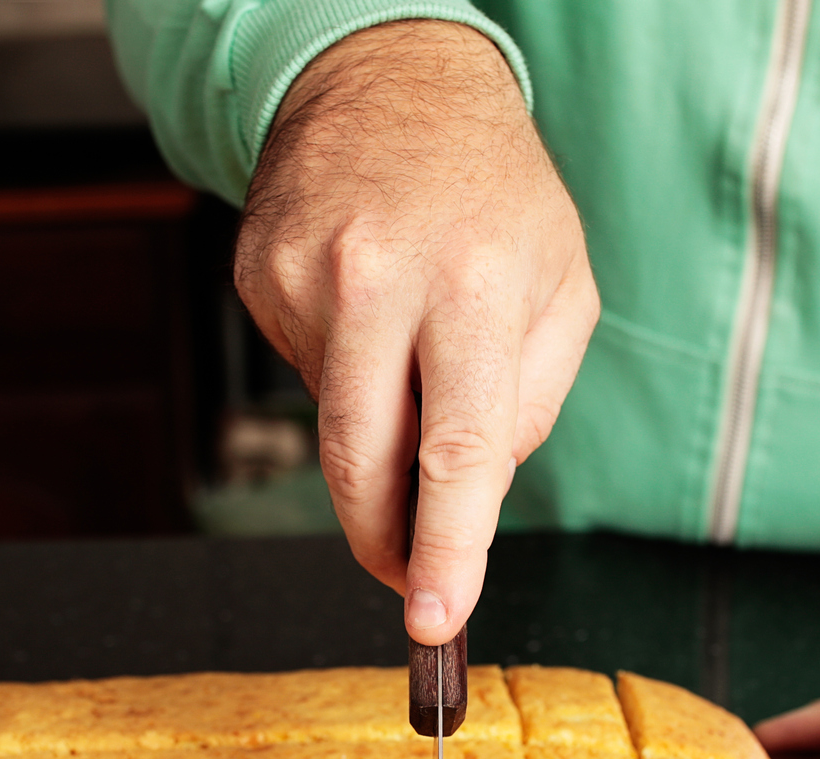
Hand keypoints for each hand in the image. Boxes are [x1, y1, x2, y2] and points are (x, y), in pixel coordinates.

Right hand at [236, 20, 599, 643]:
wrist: (388, 82)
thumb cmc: (491, 192)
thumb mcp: (562, 285)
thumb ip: (531, 402)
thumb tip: (472, 496)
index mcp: (474, 284)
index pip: (456, 452)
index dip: (444, 549)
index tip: (432, 616)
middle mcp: (379, 280)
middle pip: (362, 463)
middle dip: (384, 543)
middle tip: (406, 579)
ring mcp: (303, 279)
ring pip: (332, 426)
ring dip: (374, 442)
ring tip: (409, 368)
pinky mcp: (258, 279)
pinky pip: (304, 375)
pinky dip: (345, 376)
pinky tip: (367, 317)